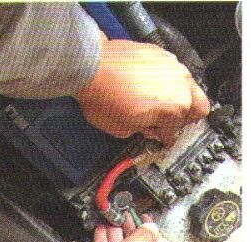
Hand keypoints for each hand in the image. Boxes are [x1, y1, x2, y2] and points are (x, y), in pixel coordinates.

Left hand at [75, 34, 209, 146]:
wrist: (90, 67)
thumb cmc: (103, 95)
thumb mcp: (121, 129)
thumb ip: (141, 131)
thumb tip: (147, 129)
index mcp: (174, 108)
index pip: (176, 131)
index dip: (166, 139)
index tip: (162, 139)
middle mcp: (180, 84)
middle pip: (199, 107)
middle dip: (184, 118)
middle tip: (168, 123)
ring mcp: (173, 66)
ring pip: (189, 86)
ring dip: (177, 98)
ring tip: (158, 105)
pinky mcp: (161, 53)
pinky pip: (172, 71)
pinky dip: (165, 81)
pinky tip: (149, 87)